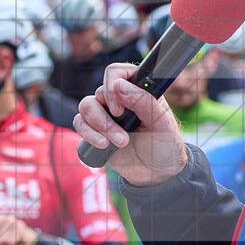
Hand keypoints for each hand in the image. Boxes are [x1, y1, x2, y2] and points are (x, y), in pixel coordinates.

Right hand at [73, 63, 187, 186]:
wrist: (157, 173)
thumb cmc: (164, 143)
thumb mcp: (161, 123)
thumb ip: (143, 101)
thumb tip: (119, 85)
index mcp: (136, 89)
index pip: (115, 72)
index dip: (111, 86)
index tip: (119, 110)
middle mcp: (118, 98)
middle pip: (98, 93)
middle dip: (107, 118)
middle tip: (124, 137)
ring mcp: (105, 113)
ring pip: (85, 106)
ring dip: (99, 127)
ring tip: (120, 143)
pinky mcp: (95, 130)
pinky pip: (79, 123)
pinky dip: (88, 134)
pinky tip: (104, 146)